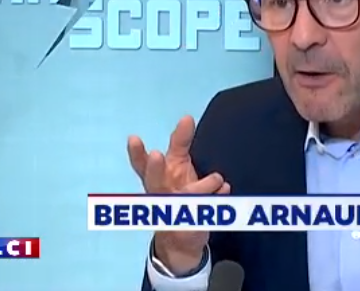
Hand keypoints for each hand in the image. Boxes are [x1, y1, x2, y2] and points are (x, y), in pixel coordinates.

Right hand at [127, 115, 229, 274]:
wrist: (180, 242)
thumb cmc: (177, 194)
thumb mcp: (176, 167)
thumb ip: (179, 144)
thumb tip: (186, 118)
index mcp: (156, 180)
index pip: (142, 166)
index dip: (136, 153)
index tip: (134, 138)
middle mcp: (161, 195)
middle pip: (154, 182)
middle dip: (155, 169)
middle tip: (156, 155)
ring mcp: (173, 212)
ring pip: (184, 197)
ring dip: (201, 186)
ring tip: (218, 178)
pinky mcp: (189, 226)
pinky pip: (207, 209)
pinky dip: (218, 197)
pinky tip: (225, 189)